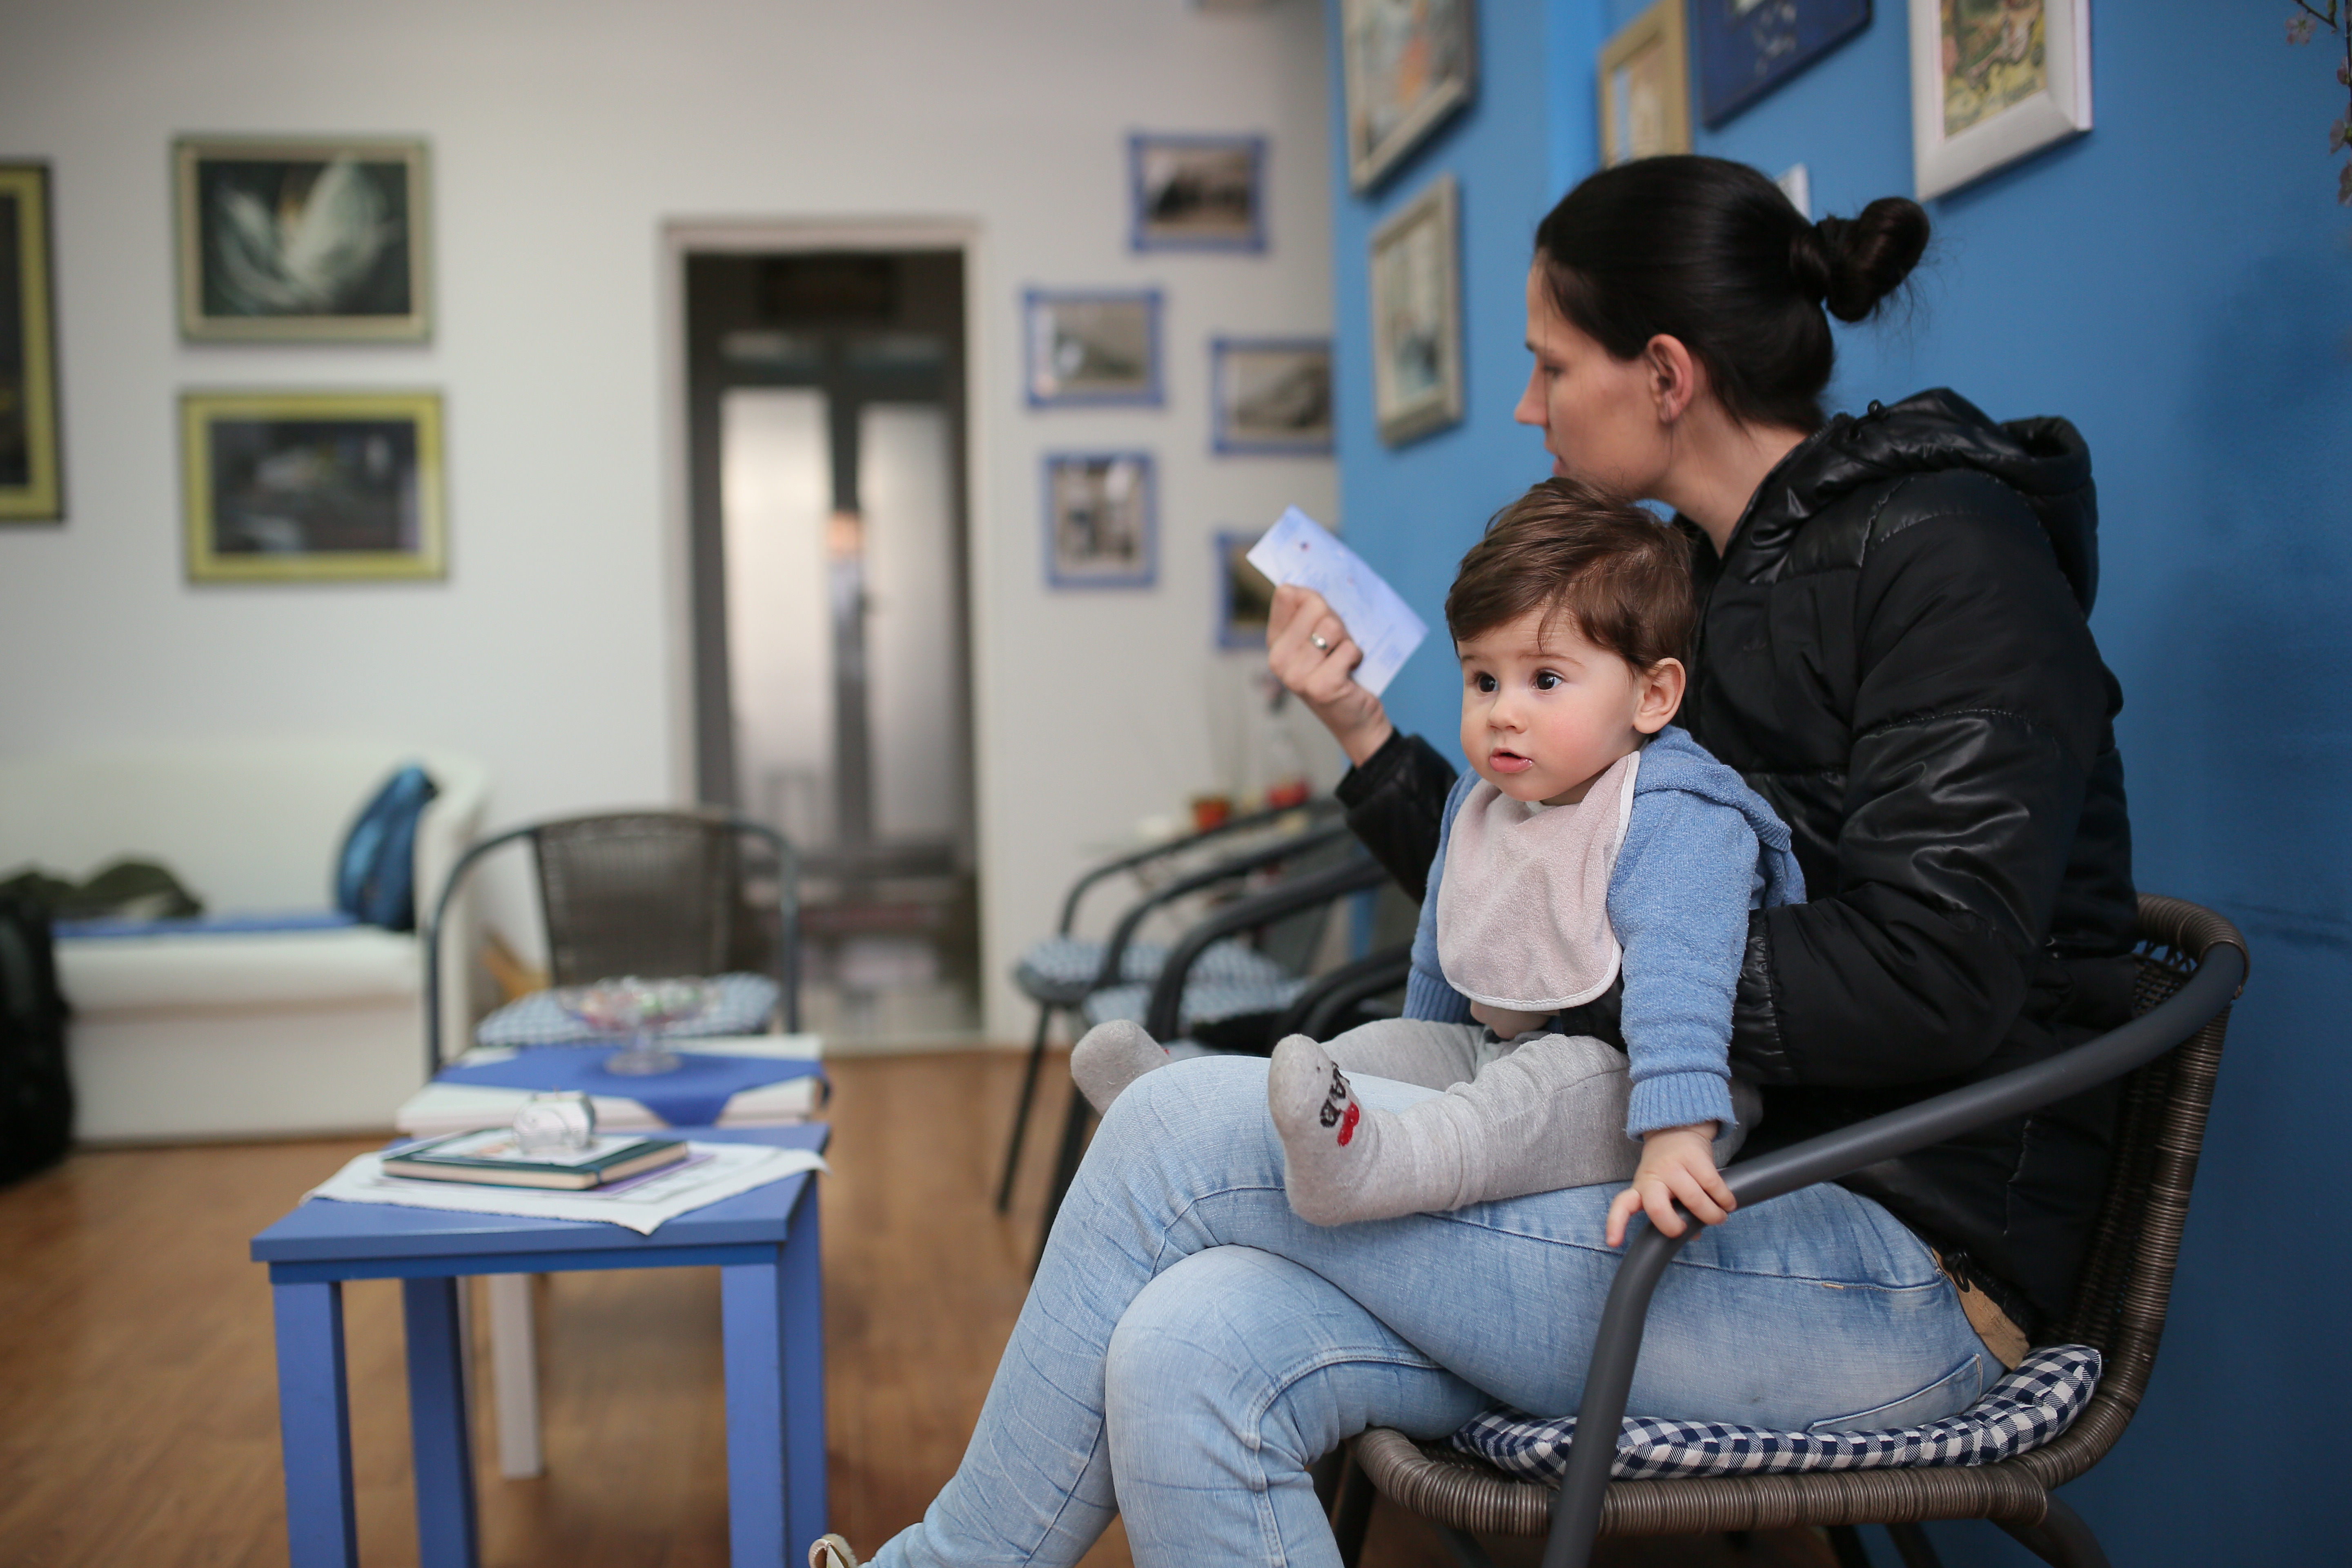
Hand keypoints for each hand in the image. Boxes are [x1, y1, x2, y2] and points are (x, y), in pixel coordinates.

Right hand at [1267, 584, 1393, 764]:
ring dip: (1348, 640)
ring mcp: (1296, 675)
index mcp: (1275, 641)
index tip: (1322, 617)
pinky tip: (1351, 672)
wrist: (1356, 719)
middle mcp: (1279, 658)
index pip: (1287, 594)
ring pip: (1332, 626)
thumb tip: (1308, 586)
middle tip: (1338, 644)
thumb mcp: (1320, 639)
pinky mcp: (1321, 686)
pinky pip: (1348, 649)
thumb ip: (1312, 612)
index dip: (1314, 599)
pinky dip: (1357, 656)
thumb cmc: (1340, 672)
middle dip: (1336, 620)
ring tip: (1344, 658)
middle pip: (1314, 605)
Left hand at [1605, 1124, 1734, 1246]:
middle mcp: (1653, 1178)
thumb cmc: (1668, 1169)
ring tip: (1718, 1218)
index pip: (1622, 1206)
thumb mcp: (1661, 1189)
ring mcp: (1673, 1166)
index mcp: (1641, 1188)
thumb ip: (1672, 1212)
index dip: (1616, 1225)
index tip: (1613, 1242)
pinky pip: (1713, 1185)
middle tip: (1687, 1229)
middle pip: (1657, 1208)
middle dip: (1674, 1226)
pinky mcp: (1695, 1157)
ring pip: (1693, 1199)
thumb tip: (1692, 1235)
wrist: (1676, 1129)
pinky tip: (1727, 1204)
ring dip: (1710, 1215)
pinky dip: (1724, 1199)